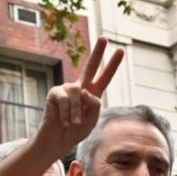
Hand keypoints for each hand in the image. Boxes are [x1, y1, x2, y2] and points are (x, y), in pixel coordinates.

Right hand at [38, 37, 124, 151]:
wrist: (60, 138)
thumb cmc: (77, 129)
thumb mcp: (92, 119)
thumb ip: (94, 105)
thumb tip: (85, 90)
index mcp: (93, 93)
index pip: (105, 76)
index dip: (112, 64)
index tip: (120, 49)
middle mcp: (81, 87)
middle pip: (90, 66)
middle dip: (97, 52)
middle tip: (104, 37)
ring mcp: (67, 88)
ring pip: (77, 93)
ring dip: (77, 111)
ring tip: (75, 123)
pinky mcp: (55, 92)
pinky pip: (65, 99)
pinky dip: (66, 113)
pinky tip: (64, 121)